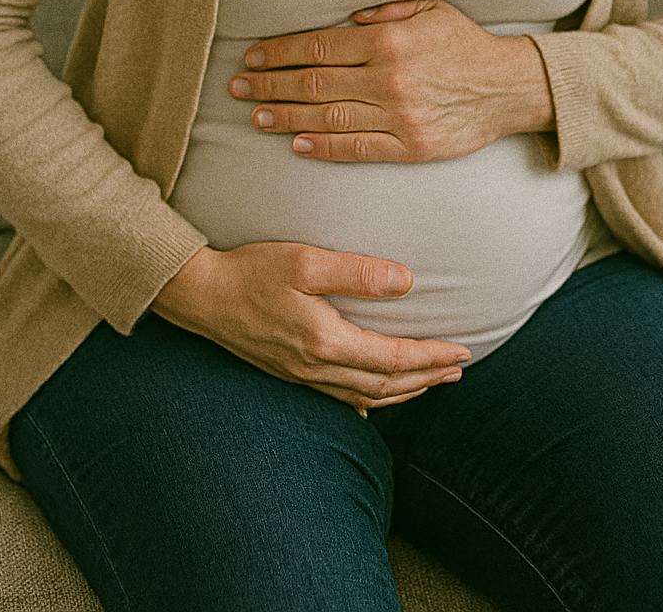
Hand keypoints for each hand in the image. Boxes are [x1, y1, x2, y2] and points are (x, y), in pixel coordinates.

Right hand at [151, 242, 470, 415]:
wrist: (200, 296)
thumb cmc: (251, 271)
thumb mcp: (305, 262)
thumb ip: (357, 272)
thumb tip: (406, 282)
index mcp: (326, 342)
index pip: (393, 358)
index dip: (431, 357)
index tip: (462, 351)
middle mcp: (316, 368)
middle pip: (385, 384)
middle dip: (426, 378)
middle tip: (458, 370)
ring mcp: (301, 375)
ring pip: (365, 395)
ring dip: (403, 391)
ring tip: (430, 381)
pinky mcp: (289, 372)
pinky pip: (340, 397)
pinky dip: (368, 399)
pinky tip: (375, 400)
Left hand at [227, 0, 554, 161]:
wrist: (509, 87)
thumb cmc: (464, 43)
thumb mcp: (429, 8)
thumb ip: (386, 9)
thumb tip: (346, 17)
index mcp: (387, 41)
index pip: (319, 47)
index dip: (280, 54)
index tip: (252, 58)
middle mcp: (387, 79)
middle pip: (313, 83)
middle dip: (269, 86)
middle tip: (236, 89)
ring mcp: (398, 116)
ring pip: (327, 118)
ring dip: (285, 118)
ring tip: (254, 117)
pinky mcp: (410, 147)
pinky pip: (356, 148)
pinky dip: (323, 147)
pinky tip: (296, 144)